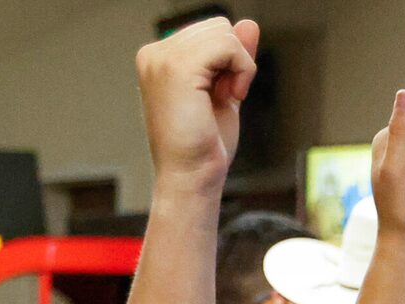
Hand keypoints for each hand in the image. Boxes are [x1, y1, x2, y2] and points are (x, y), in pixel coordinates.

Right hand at [134, 14, 259, 189]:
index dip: (228, 62)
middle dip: (233, 61)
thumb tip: (248, 24)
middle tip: (222, 99)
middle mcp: (155, 54)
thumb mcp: (224, 91)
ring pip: (224, 33)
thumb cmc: (202, 146)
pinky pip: (228, 45)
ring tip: (224, 99)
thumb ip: (233, 57)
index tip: (218, 96)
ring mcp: (163, 59)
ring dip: (239, 67)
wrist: (191, 178)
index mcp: (159, 59)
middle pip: (218, 26)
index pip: (210, 32)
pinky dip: (242, 70)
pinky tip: (231, 96)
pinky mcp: (178, 68)